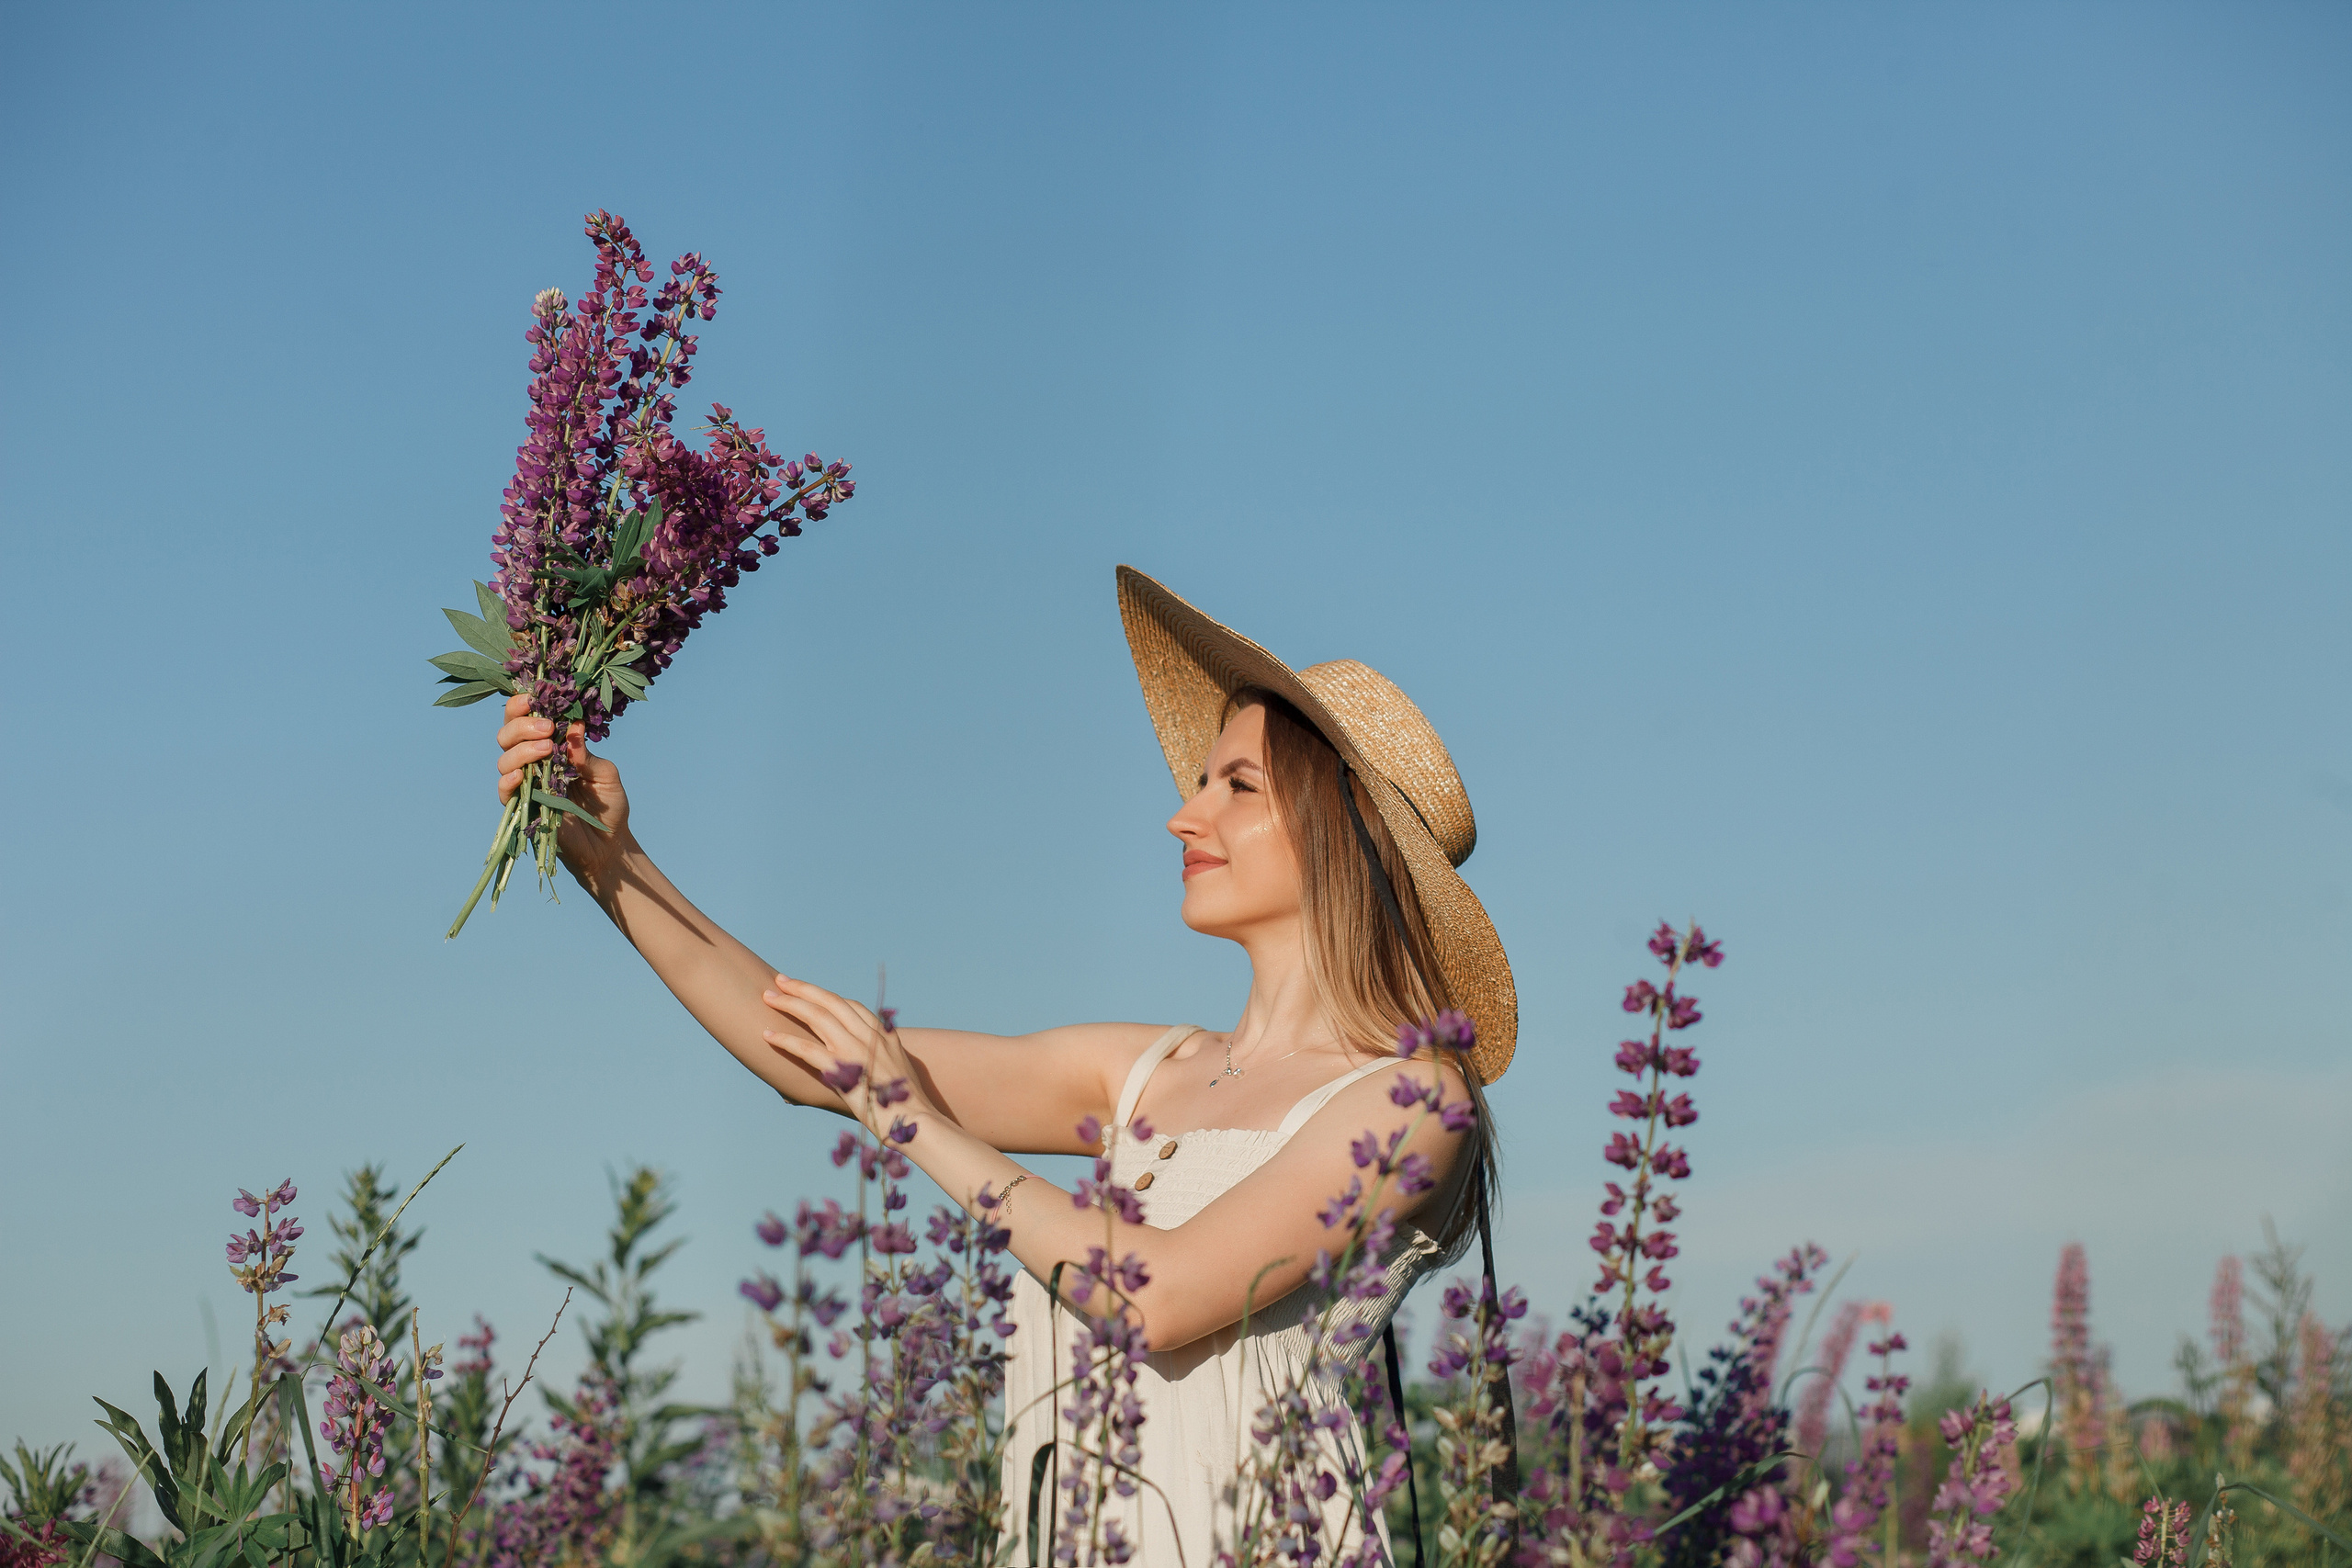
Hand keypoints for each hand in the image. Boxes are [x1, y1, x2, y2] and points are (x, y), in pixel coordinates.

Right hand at [494, 694, 631, 888]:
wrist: (609, 844)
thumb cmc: (608, 805)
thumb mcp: (606, 774)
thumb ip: (587, 754)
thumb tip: (572, 727)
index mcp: (551, 745)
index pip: (527, 718)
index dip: (524, 705)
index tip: (535, 697)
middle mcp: (533, 761)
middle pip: (508, 734)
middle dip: (522, 725)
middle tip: (546, 728)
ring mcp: (526, 785)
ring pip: (504, 759)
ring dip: (521, 750)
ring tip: (546, 750)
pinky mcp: (523, 808)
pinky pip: (504, 792)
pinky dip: (509, 781)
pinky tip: (522, 775)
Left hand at [760, 976, 936, 1131]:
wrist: (916, 1120)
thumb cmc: (907, 1105)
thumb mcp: (901, 1072)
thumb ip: (883, 1061)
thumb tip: (870, 1067)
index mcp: (884, 1035)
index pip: (851, 1005)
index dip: (827, 996)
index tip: (809, 991)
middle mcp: (869, 1036)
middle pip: (830, 1002)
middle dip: (803, 988)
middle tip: (780, 980)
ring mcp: (854, 1050)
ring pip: (816, 1017)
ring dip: (789, 1004)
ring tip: (767, 997)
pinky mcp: (840, 1070)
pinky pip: (806, 1048)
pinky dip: (784, 1040)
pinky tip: (767, 1035)